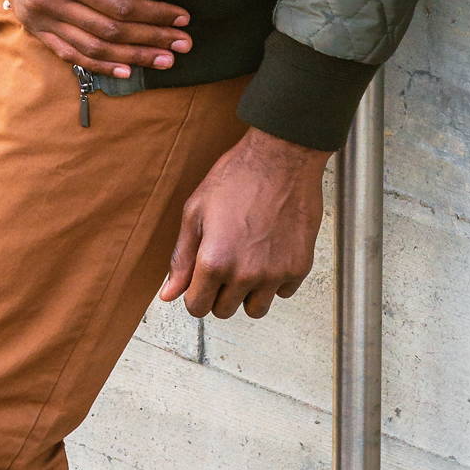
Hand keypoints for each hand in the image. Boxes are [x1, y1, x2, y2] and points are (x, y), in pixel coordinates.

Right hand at [0, 0, 192, 74]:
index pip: (119, 6)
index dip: (154, 15)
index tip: (182, 17)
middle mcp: (47, 3)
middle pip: (110, 33)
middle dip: (151, 39)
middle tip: (184, 44)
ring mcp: (36, 18)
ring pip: (92, 49)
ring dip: (131, 58)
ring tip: (163, 60)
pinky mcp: (31, 24)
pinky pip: (67, 52)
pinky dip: (96, 65)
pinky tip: (123, 70)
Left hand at [159, 127, 324, 319]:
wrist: (282, 159)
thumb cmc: (237, 178)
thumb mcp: (196, 212)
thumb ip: (182, 258)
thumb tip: (169, 294)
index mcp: (214, 262)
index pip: (197, 307)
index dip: (195, 294)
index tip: (201, 280)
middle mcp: (245, 274)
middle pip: (225, 311)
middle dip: (220, 293)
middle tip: (225, 263)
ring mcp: (275, 273)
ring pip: (256, 309)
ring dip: (248, 293)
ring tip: (248, 262)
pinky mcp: (299, 267)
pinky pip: (283, 293)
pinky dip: (276, 280)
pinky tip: (270, 252)